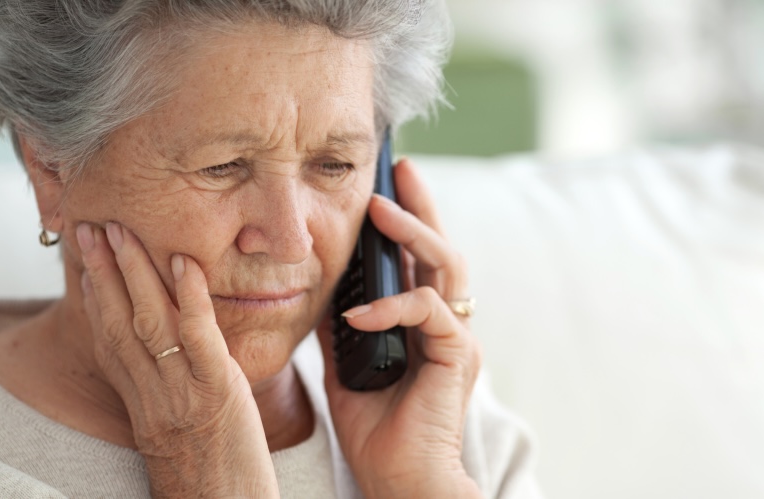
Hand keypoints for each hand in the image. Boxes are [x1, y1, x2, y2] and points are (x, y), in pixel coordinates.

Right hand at [77, 223, 278, 497]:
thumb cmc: (210, 479)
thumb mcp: (176, 435)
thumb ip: (168, 396)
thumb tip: (172, 362)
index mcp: (142, 406)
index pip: (109, 343)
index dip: (94, 298)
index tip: (85, 262)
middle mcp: (151, 397)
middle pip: (118, 323)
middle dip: (102, 272)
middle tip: (89, 228)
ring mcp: (180, 394)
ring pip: (148, 322)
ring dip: (133, 271)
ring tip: (121, 230)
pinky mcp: (216, 394)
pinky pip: (197, 338)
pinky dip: (188, 297)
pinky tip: (184, 264)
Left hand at [317, 158, 483, 497]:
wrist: (398, 478)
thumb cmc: (375, 426)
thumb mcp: (344, 360)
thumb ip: (339, 321)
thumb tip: (316, 284)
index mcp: (421, 322)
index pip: (415, 259)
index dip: (403, 220)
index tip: (382, 186)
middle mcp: (444, 323)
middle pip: (439, 248)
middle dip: (419, 205)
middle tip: (398, 167)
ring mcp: (456, 336)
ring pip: (445, 266)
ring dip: (412, 232)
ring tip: (380, 207)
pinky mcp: (457, 355)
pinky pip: (427, 311)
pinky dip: (391, 304)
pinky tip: (357, 312)